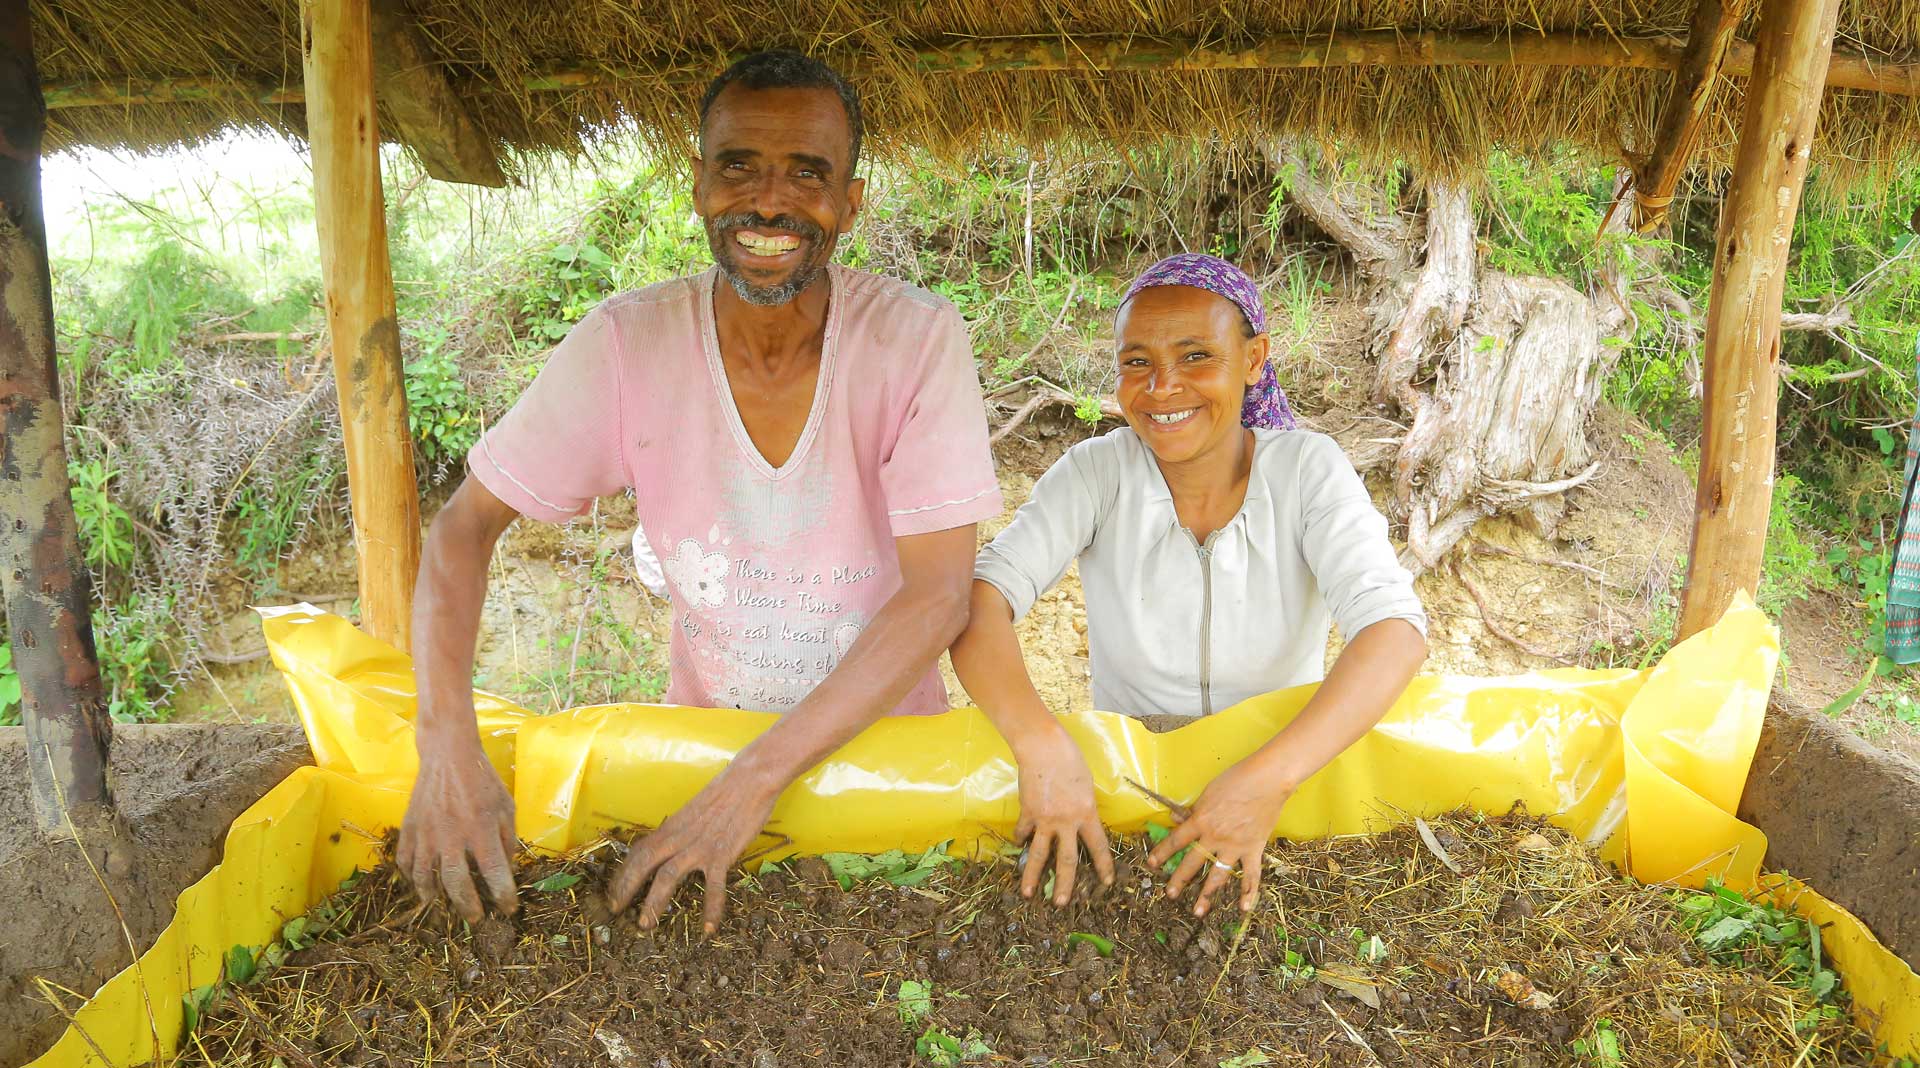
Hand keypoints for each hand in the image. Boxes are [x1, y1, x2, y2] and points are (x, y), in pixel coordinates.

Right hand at [397, 742, 517, 921]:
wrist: (449, 756)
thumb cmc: (483, 781)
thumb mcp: (506, 808)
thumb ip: (507, 841)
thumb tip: (506, 872)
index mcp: (481, 830)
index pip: (494, 873)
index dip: (503, 896)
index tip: (508, 909)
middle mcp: (451, 836)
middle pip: (457, 884)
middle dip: (468, 907)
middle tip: (476, 918)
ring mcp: (426, 834)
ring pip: (425, 878)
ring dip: (436, 898)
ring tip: (445, 909)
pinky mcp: (409, 829)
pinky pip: (406, 862)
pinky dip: (412, 879)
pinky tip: (422, 886)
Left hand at [606, 771, 776, 933]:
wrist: (749, 780)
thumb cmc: (725, 792)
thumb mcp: (694, 811)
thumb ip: (683, 831)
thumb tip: (676, 847)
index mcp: (671, 827)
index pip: (639, 851)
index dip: (624, 873)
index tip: (614, 891)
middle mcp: (679, 837)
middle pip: (643, 864)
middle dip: (626, 889)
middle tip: (617, 911)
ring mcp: (699, 846)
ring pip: (667, 876)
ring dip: (654, 902)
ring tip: (646, 925)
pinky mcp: (721, 854)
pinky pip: (713, 887)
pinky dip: (711, 909)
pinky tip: (708, 930)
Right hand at [1011, 726, 1113, 905]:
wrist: (1043, 747)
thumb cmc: (1071, 760)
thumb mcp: (1087, 787)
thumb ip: (1085, 808)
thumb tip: (1081, 823)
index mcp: (1086, 814)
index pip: (1098, 847)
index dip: (1103, 866)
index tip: (1106, 883)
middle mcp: (1066, 822)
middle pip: (1067, 860)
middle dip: (1066, 884)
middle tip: (1063, 904)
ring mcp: (1044, 819)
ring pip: (1039, 854)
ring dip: (1033, 877)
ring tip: (1029, 894)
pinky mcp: (1027, 812)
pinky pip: (1023, 831)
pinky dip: (1021, 838)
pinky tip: (1018, 843)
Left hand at [1146, 758, 1293, 917]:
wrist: (1267, 780)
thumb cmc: (1236, 779)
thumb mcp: (1208, 792)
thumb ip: (1194, 810)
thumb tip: (1177, 819)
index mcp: (1201, 820)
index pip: (1176, 840)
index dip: (1162, 852)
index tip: (1152, 864)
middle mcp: (1215, 837)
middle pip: (1192, 862)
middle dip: (1179, 880)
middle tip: (1170, 894)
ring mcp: (1235, 846)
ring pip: (1218, 875)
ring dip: (1207, 894)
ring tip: (1198, 911)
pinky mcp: (1254, 849)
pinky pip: (1251, 875)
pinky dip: (1249, 893)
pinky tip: (1243, 908)